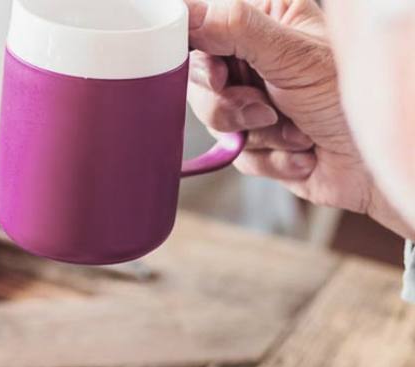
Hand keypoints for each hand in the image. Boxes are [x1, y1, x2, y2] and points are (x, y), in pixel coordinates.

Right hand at [185, 0, 413, 238]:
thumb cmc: (349, 98)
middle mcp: (257, 59)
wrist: (371, 162)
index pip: (205, 27)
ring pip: (214, 121)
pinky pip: (235, 155)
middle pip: (200, 81)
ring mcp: (255, 101)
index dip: (200, 56)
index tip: (218, 75)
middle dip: (231, 105)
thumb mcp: (289, 55)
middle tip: (264, 108)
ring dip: (256, 135)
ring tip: (294, 132)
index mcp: (266, 21)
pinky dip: (268, 159)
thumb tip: (186, 11)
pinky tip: (300, 152)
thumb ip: (233, 28)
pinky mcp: (257, 141)